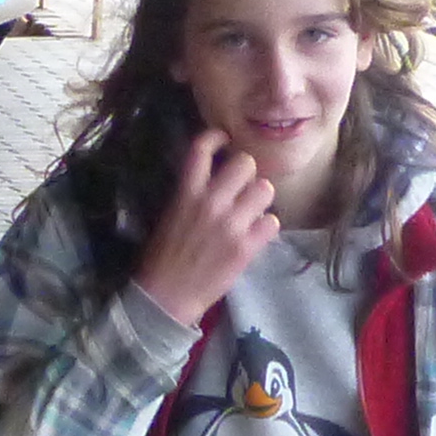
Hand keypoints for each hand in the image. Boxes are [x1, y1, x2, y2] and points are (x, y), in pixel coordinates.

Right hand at [130, 131, 280, 326]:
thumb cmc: (163, 257)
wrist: (166, 297)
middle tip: (242, 187)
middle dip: (247, 173)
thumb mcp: (170, 216)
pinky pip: (272, 222)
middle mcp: (210, 203)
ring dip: (260, 199)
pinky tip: (255, 235)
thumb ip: (191, 194)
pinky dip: (266, 227)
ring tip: (251, 211)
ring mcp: (231, 225)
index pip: (202, 149)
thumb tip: (215, 179)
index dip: (216, 138)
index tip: (224, 141)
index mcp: (186, 193)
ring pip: (265, 190)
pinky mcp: (246, 247)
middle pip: (245, 164)